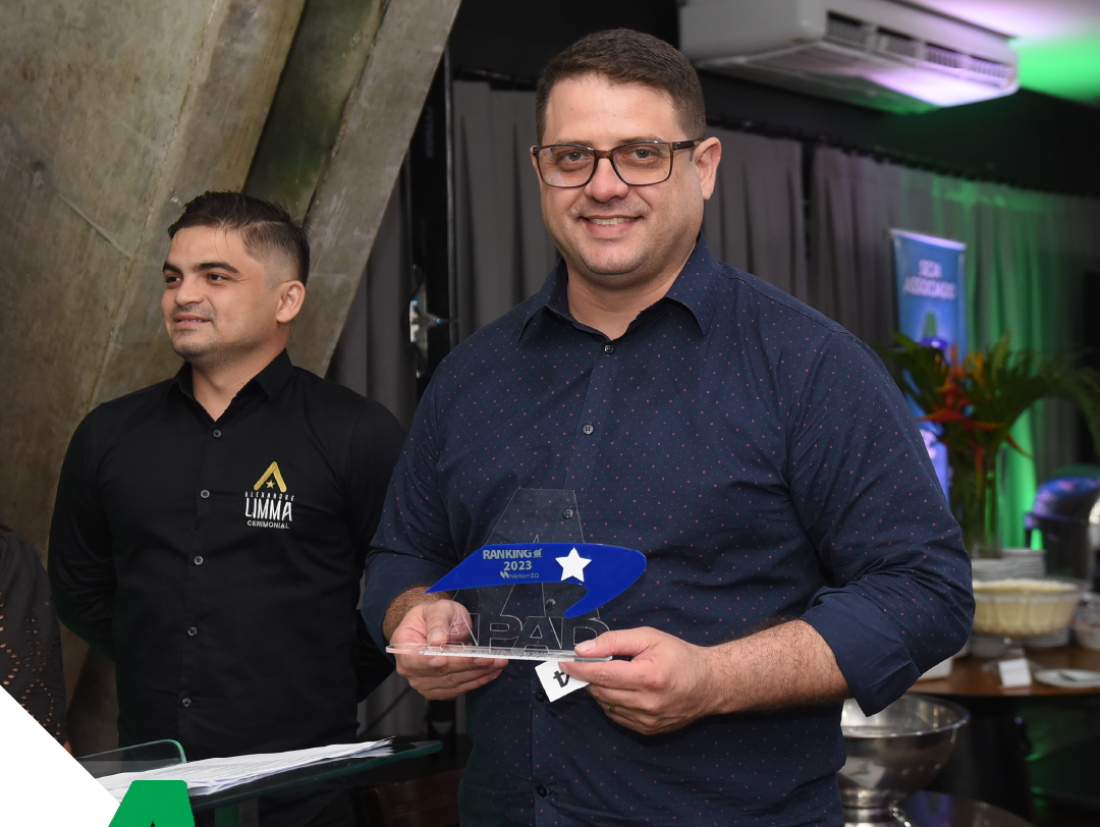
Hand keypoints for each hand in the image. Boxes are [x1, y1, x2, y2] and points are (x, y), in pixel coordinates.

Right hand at [391, 599, 506, 699]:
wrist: (436, 626)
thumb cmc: (434, 616)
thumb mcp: (437, 608)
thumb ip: (436, 621)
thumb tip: (437, 640)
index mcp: (402, 645)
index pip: (414, 658)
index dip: (428, 661)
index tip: (445, 659)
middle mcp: (409, 668)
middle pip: (439, 672)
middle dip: (467, 665)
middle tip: (491, 658)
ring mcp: (423, 682)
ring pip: (452, 683)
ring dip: (478, 674)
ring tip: (498, 663)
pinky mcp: (438, 690)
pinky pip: (458, 689)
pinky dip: (477, 681)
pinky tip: (491, 672)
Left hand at [562, 627, 719, 734]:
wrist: (710, 684)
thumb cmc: (680, 656)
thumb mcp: (649, 637)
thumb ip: (615, 641)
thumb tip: (584, 650)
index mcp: (648, 677)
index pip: (602, 675)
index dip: (579, 668)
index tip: (564, 661)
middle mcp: (647, 704)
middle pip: (601, 691)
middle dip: (589, 676)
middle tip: (590, 662)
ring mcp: (647, 721)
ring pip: (606, 705)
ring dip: (601, 689)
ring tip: (614, 674)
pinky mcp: (648, 731)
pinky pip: (617, 716)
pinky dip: (613, 701)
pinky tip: (624, 689)